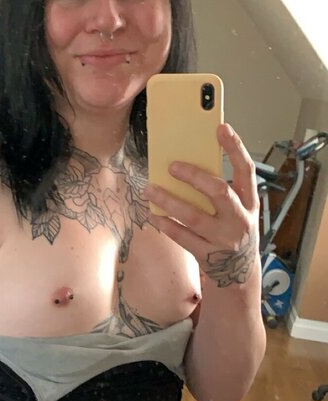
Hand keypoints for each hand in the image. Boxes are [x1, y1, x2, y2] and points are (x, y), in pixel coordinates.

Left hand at [144, 123, 260, 288]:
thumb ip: (222, 190)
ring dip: (169, 201)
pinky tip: (153, 214)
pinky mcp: (208, 255)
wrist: (239, 272)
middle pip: (220, 192)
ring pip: (194, 216)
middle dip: (195, 177)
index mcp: (250, 202)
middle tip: (172, 166)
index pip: (247, 170)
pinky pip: (182, 237)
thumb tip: (190, 163)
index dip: (236, 148)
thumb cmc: (233, 230)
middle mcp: (240, 219)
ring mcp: (224, 239)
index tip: (221, 128)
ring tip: (150, 189)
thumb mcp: (238, 209)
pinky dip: (166, 224)